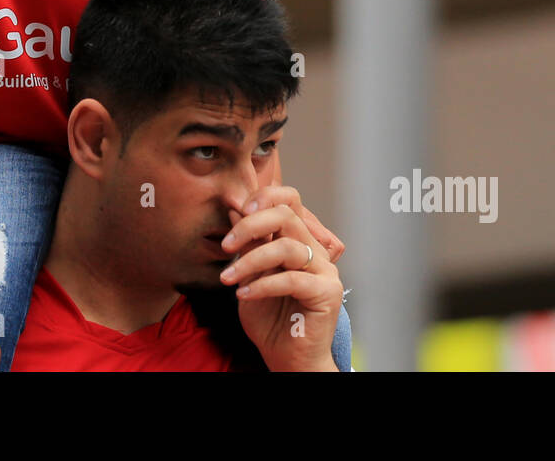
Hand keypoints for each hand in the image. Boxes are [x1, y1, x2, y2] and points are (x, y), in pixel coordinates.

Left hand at [221, 186, 342, 371]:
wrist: (285, 357)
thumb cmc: (269, 318)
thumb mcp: (248, 275)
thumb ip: (246, 244)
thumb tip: (233, 209)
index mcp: (298, 240)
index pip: (289, 200)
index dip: (264, 197)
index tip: (237, 211)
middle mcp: (315, 249)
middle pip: (286, 216)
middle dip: (250, 226)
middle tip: (226, 245)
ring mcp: (325, 270)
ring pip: (286, 247)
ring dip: (250, 261)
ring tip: (228, 278)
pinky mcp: (327, 292)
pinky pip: (291, 279)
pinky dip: (262, 285)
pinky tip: (243, 294)